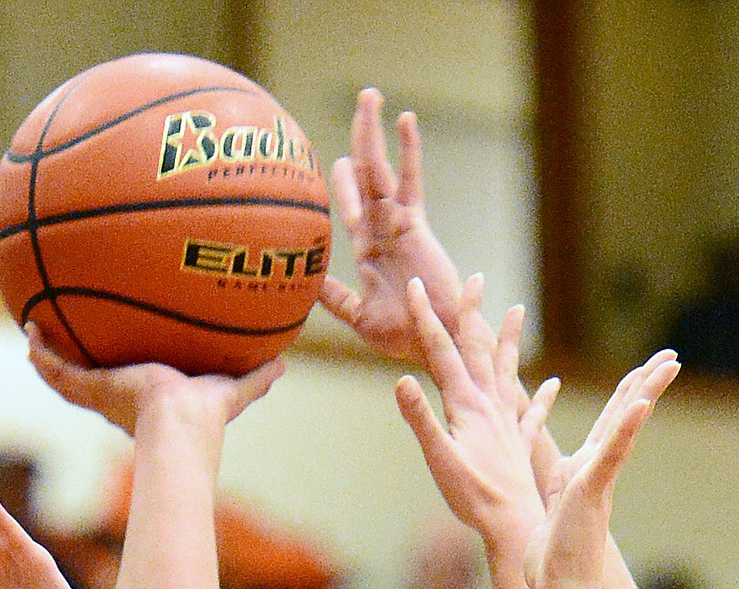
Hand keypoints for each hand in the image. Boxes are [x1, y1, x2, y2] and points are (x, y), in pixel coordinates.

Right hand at [24, 325, 284, 437]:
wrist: (180, 428)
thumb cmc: (207, 418)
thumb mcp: (234, 388)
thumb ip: (257, 377)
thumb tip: (285, 363)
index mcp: (149, 402)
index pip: (131, 385)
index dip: (120, 375)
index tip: (118, 360)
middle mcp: (121, 401)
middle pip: (92, 381)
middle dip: (79, 365)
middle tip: (65, 343)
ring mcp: (103, 396)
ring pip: (67, 377)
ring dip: (48, 357)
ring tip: (33, 334)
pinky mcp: (91, 391)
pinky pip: (58, 372)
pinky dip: (42, 354)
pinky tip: (28, 329)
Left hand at [319, 89, 462, 360]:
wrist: (433, 341)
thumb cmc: (402, 336)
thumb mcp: (358, 317)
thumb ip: (335, 299)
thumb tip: (305, 286)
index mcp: (368, 247)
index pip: (350, 204)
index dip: (341, 187)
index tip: (330, 169)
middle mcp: (381, 228)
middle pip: (366, 174)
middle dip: (362, 139)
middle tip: (362, 99)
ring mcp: (398, 222)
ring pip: (380, 169)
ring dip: (373, 133)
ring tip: (369, 96)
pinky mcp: (415, 223)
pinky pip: (409, 181)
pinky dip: (408, 150)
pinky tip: (403, 119)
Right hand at [393, 276, 556, 548]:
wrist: (513, 524)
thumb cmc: (473, 497)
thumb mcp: (439, 458)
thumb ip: (420, 418)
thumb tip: (401, 379)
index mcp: (467, 406)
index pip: (442, 352)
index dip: (428, 318)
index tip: (417, 285)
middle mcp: (490, 407)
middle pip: (478, 351)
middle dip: (470, 314)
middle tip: (473, 278)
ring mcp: (508, 425)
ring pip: (508, 373)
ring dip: (509, 341)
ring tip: (518, 310)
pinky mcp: (520, 447)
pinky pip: (533, 416)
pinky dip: (542, 398)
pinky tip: (553, 384)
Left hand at [526, 349, 677, 506]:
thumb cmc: (553, 565)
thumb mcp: (552, 512)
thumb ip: (558, 489)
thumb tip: (561, 474)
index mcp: (582, 475)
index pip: (607, 428)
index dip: (623, 399)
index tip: (639, 373)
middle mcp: (594, 473)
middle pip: (622, 418)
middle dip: (644, 384)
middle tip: (671, 356)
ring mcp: (595, 481)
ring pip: (623, 428)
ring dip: (645, 393)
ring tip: (668, 364)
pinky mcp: (589, 491)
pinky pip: (610, 455)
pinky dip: (625, 429)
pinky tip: (642, 403)